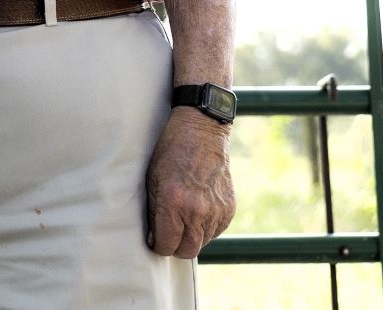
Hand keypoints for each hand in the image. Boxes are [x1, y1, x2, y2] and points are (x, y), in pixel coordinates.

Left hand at [146, 108, 234, 258]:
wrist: (201, 132)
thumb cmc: (170, 153)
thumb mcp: (152, 180)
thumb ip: (154, 212)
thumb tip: (156, 239)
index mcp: (173, 202)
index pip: (167, 245)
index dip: (158, 245)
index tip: (156, 240)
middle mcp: (197, 210)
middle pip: (187, 251)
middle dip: (176, 247)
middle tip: (169, 235)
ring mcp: (216, 210)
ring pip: (202, 242)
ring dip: (192, 236)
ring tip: (184, 217)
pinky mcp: (229, 208)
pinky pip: (216, 231)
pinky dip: (206, 227)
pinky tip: (198, 210)